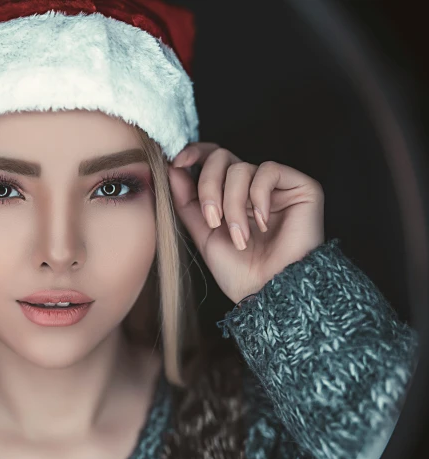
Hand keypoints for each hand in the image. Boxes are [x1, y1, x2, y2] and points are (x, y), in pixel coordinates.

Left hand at [168, 143, 324, 303]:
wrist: (268, 291)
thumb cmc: (238, 270)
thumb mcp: (203, 233)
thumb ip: (187, 201)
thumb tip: (172, 169)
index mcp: (229, 193)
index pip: (211, 158)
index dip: (194, 153)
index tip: (176, 163)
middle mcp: (252, 185)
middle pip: (221, 157)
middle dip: (208, 187)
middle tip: (212, 220)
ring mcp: (276, 186)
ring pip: (241, 168)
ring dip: (233, 204)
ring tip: (239, 236)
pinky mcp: (301, 186)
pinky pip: (268, 171)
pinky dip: (258, 197)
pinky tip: (262, 223)